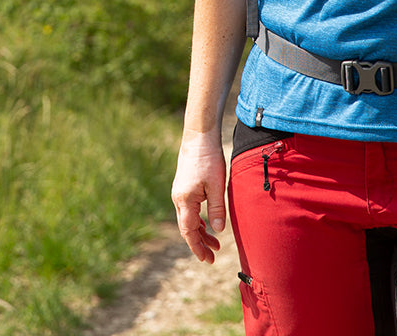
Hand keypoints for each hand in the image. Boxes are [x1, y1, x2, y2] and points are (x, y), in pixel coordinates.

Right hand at [171, 128, 226, 262]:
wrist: (199, 136)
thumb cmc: (209, 159)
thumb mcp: (216, 185)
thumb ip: (216, 209)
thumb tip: (218, 231)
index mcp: (185, 201)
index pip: (188, 232)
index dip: (198, 248)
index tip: (207, 260)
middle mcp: (179, 199)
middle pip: (187, 228)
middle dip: (200, 243)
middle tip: (213, 257)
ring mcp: (180, 192)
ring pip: (188, 219)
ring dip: (200, 232)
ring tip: (215, 243)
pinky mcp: (184, 186)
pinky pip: (189, 210)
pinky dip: (198, 220)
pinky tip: (207, 224)